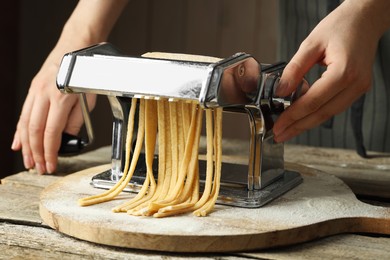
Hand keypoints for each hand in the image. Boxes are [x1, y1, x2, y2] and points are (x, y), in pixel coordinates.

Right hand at [12, 53, 96, 173]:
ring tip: (28, 162)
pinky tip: (18, 144)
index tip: (52, 165)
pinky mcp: (32, 90)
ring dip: (26, 146)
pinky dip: (20, 131)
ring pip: (25, 124)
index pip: (51, 132)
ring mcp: (35, 91)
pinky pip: (24, 114)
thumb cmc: (86, 73)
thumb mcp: (88, 98)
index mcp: (61, 98)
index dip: (50, 152)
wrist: (76, 48)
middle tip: (40, 168)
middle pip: (34, 131)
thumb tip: (66, 138)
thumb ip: (76, 120)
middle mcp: (44, 95)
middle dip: (36, 153)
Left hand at [273, 0, 389, 142]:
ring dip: (307, 124)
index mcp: (344, 72)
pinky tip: (302, 117)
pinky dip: (317, 113)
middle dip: (298, 127)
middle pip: (322, 114)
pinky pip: (335, 106)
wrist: (365, 19)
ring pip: (329, 114)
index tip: (277, 126)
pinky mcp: (357, 88)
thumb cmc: (340, 26)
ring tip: (287, 131)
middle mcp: (355, 84)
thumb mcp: (311, 44)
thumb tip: (280, 91)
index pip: (313, 102)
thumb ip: (295, 69)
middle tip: (278, 135)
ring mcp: (359, 88)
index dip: (293, 116)